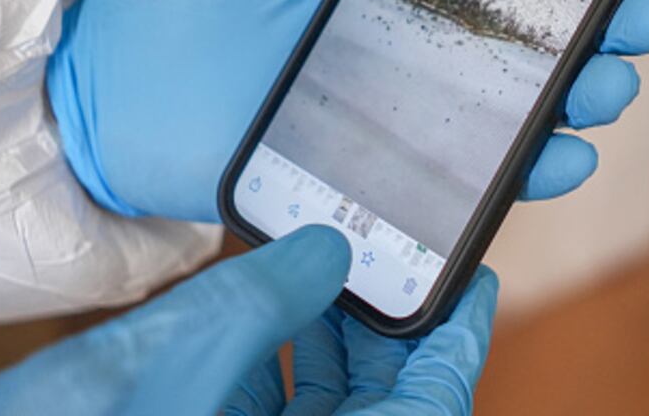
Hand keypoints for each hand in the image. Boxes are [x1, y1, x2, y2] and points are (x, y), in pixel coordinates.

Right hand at [0, 225, 498, 415]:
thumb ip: (262, 302)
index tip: (470, 280)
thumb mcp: (177, 366)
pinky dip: (267, 371)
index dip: (458, 339)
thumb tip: (326, 250)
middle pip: (380, 403)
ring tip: (317, 266)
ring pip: (323, 412)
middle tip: (376, 255)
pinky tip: (254, 312)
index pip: (435, 403)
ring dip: (321, 343)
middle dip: (377, 328)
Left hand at [47, 0, 648, 221]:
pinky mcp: (374, 164)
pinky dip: (520, 171)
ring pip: (510, 99)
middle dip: (599, 17)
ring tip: (606, 85)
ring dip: (575, 92)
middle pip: (527, 25)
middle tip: (642, 13)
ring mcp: (395, 99)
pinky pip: (463, 171)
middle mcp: (406, 29)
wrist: (93, 101)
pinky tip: (558, 158)